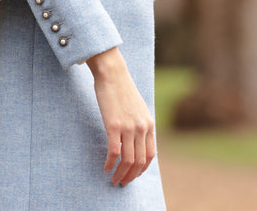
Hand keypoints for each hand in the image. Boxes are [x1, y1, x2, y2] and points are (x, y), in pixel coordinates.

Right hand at [86, 47, 154, 186]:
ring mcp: (128, 127)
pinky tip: (106, 167)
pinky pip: (114, 152)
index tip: (134, 175)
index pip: (150, 155)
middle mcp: (142, 127)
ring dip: (121, 174)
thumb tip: (136, 140)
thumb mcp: (138, 108)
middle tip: (122, 183)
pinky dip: (110, 163)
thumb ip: (140, 124)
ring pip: (128, 160)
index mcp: (149, 124)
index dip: (142, 169)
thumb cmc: (122, 88)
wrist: (113, 72)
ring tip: (114, 180)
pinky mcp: (114, 125)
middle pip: (139, 162)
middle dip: (131, 176)